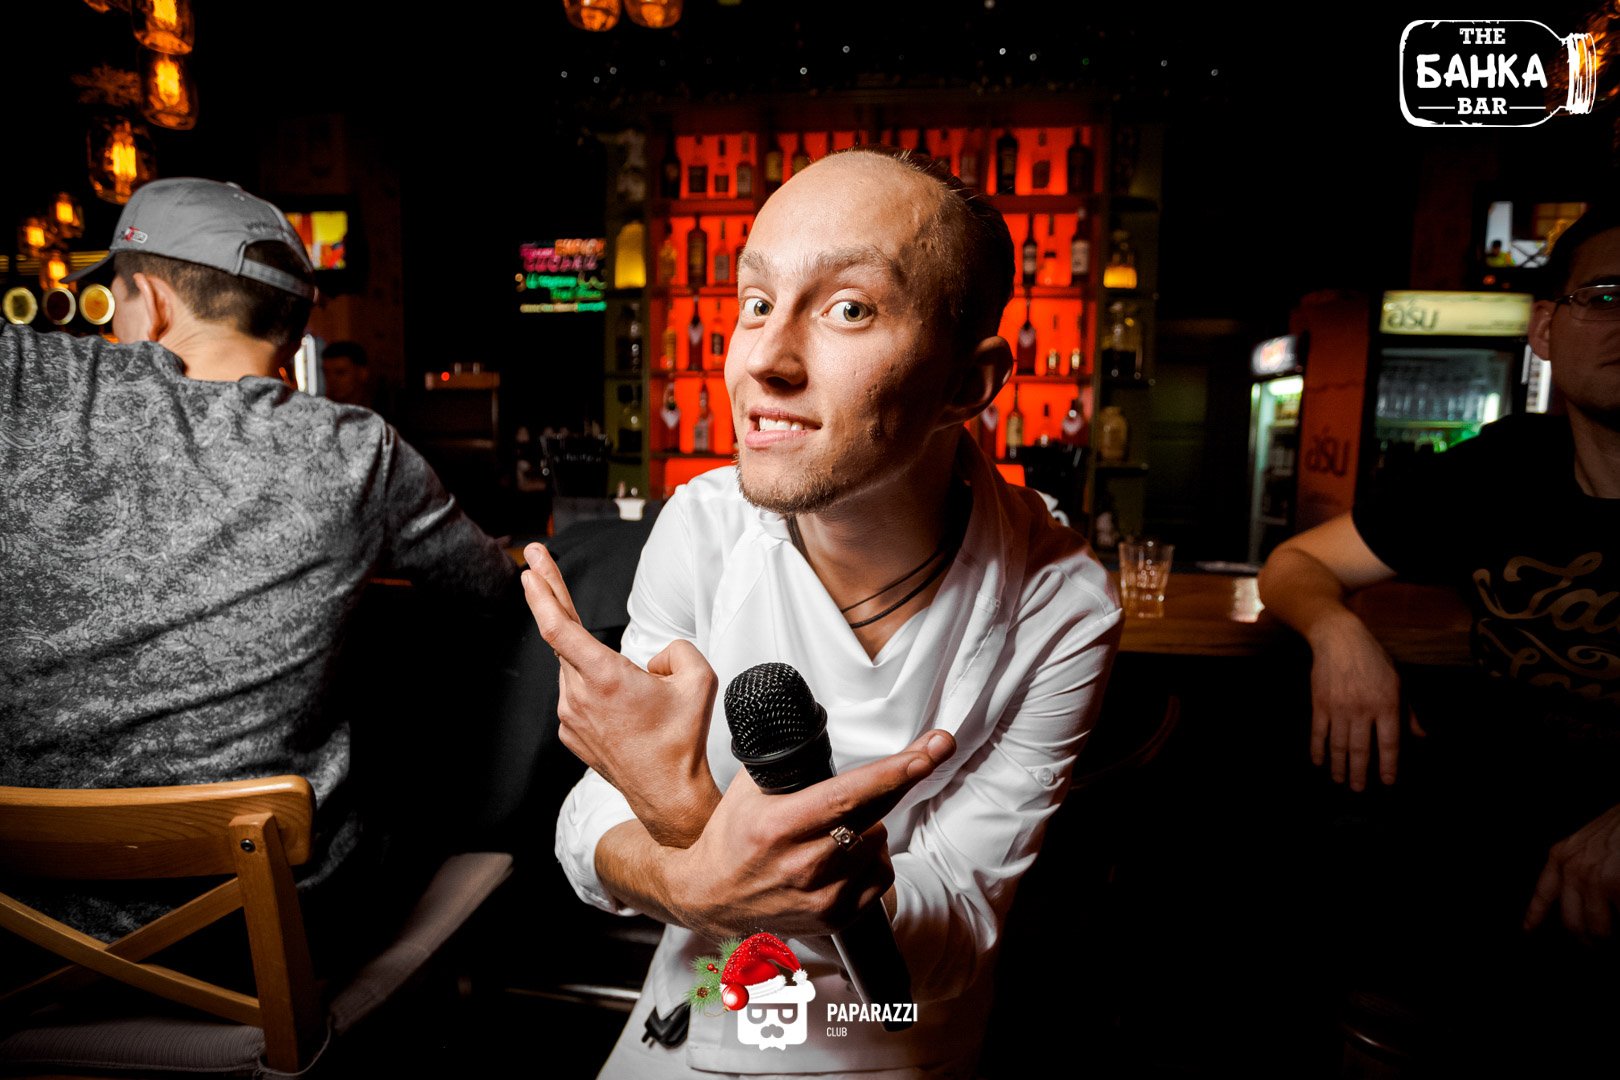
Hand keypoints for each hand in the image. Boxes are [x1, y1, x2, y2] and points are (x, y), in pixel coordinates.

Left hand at [522, 542, 719, 846]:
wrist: (668, 793)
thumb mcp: (701, 680)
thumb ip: (679, 649)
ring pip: (576, 668)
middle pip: (560, 636)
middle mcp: (579, 695)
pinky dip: (597, 688)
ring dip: (596, 661)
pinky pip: (580, 695)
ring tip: (638, 693)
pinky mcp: (570, 732)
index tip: (531, 567)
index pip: (560, 627)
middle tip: (534, 558)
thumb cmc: (682, 740)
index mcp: (606, 677)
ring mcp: (570, 716)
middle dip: (548, 593)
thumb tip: (654, 657)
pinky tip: (626, 710)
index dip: (543, 593)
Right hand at [663, 729, 956, 940]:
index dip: (891, 773)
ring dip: (873, 821)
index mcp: (778, 827)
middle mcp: (802, 865)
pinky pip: (882, 876)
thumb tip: (818, 722)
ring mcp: (821, 896)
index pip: (847, 796)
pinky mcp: (834, 918)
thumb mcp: (748, 787)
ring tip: (841, 821)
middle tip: (938, 745)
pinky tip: (850, 850)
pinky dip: (874, 856)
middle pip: (874, 813)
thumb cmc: (733, 835)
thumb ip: (787, 760)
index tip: (927, 751)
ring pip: (880, 841)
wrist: (710, 897)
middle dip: (911, 773)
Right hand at [1306, 610, 1408, 789]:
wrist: (1340, 639)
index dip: (1389, 765)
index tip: (1387, 782)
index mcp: (1386, 704)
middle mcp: (1363, 709)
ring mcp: (1339, 708)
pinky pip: (1318, 733)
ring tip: (1340, 780)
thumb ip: (1408, 713)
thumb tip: (1421, 736)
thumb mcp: (1397, 682)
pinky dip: (1318, 750)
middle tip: (1358, 790)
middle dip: (1360, 773)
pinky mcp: (1320, 704)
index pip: (1389, 743)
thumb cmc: (1374, 660)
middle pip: (1361, 749)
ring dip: (1339, 766)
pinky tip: (1319, 762)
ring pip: (1339, 745)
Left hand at [1525, 802, 1619, 940]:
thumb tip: (1583, 896)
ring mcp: (1594, 880)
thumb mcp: (1587, 840)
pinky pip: (1618, 919)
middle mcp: (1573, 869)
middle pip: (1571, 922)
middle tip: (1595, 947)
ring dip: (1608, 938)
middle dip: (1585, 940)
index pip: (1544, 892)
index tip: (1527, 929)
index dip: (1535, 914)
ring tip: (1613, 939)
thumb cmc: (1618, 826)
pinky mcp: (1615, 886)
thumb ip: (1579, 864)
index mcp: (1562, 855)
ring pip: (1598, 929)